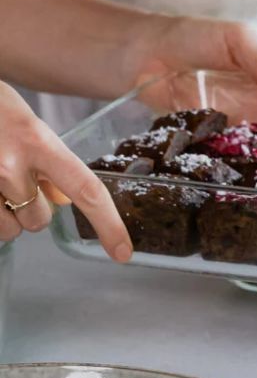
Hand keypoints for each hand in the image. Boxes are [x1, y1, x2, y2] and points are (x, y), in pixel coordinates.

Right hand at [0, 82, 131, 259]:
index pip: (87, 190)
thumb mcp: (27, 124)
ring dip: (4, 214)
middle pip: (40, 219)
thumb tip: (63, 198)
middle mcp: (10, 164)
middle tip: (10, 175)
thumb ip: (50, 162)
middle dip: (30, 206)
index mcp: (38, 142)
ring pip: (10, 229)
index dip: (109, 225)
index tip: (123, 253)